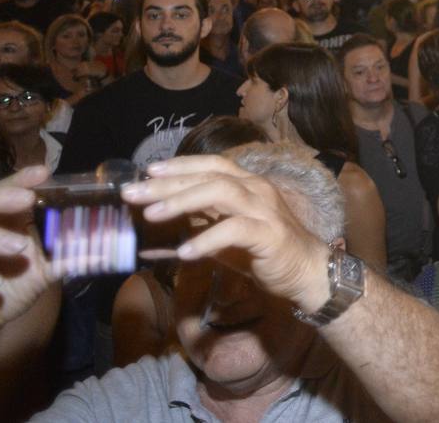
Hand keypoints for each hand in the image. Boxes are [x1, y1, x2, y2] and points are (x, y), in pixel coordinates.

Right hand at [0, 167, 54, 344]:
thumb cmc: (15, 282)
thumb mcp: (43, 270)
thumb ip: (66, 257)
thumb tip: (104, 251)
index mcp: (3, 217)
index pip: (9, 190)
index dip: (22, 180)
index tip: (43, 173)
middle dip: (1, 197)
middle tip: (26, 199)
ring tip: (19, 246)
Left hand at [121, 155, 327, 314]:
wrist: (306, 273)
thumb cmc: (263, 254)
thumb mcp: (222, 241)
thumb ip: (192, 233)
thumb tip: (148, 244)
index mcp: (247, 185)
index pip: (212, 164)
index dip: (180, 164)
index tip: (147, 171)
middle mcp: (257, 190)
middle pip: (210, 176)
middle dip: (168, 183)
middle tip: (132, 193)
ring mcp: (265, 210)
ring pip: (221, 193)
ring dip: (183, 201)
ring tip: (151, 215)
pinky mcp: (270, 234)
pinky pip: (235, 230)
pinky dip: (207, 238)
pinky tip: (184, 251)